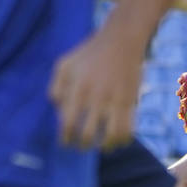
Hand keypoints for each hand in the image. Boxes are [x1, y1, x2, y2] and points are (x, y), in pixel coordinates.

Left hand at [49, 28, 140, 148]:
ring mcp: (115, 100)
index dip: (65, 138)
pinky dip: (123, 139)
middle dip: (83, 145)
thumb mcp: (64, 64)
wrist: (121, 40)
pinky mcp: (131, 100)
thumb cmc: (90, 52)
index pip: (68, 123)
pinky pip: (128, 128)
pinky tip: (118, 141)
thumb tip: (57, 111)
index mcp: (77, 89)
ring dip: (104, 146)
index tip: (66, 143)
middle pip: (87, 133)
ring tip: (102, 147)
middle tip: (82, 146)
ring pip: (110, 135)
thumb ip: (55, 88)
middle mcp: (96, 97)